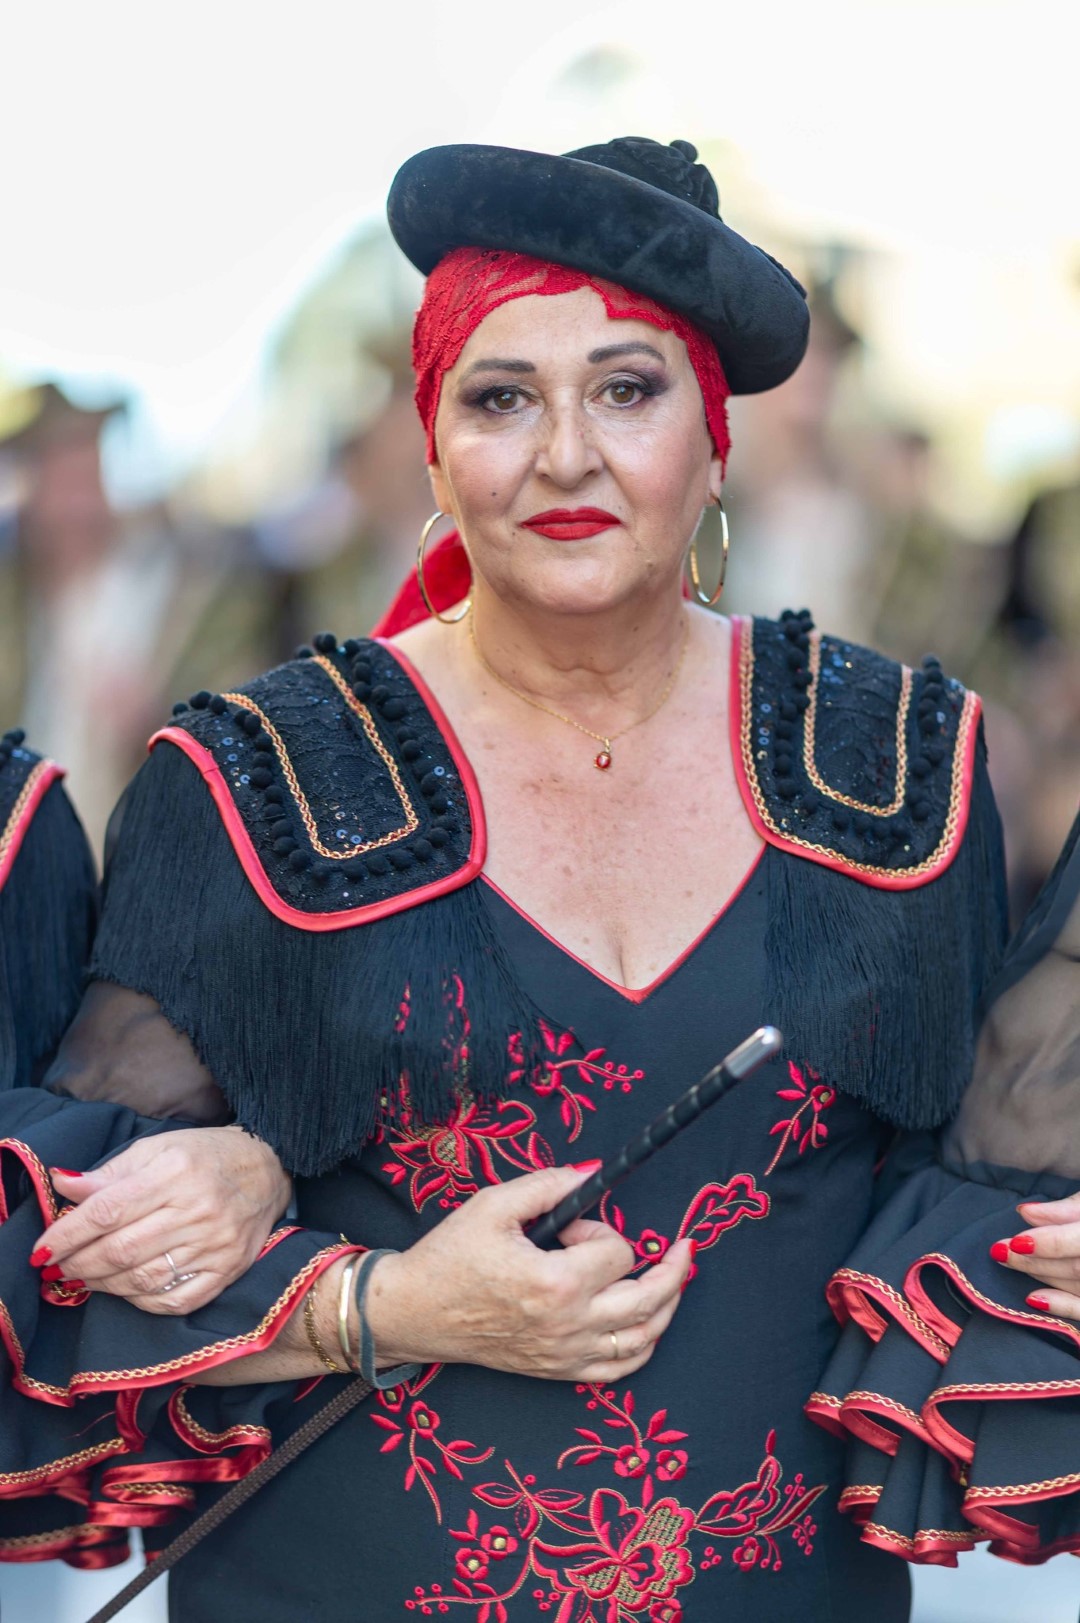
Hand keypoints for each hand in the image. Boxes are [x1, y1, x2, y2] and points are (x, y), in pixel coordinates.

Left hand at [31, 1127, 292, 1314]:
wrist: (269, 1167)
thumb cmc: (206, 1155)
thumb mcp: (158, 1148)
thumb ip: (109, 1173)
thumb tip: (61, 1186)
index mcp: (176, 1172)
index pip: (109, 1211)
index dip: (68, 1234)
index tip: (42, 1250)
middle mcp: (198, 1210)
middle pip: (121, 1250)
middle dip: (79, 1264)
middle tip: (57, 1268)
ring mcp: (216, 1245)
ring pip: (143, 1280)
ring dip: (103, 1285)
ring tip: (85, 1278)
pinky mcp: (227, 1271)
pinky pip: (174, 1300)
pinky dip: (140, 1301)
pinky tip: (125, 1289)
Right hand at [365, 1163, 692, 1382]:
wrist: (414, 1312)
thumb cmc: (449, 1256)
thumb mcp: (493, 1205)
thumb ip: (549, 1185)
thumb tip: (594, 1172)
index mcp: (554, 1283)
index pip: (618, 1252)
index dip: (604, 1229)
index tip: (572, 1226)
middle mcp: (567, 1325)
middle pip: (648, 1300)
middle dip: (675, 1269)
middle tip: (683, 1248)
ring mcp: (564, 1354)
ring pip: (643, 1339)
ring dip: (667, 1307)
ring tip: (674, 1280)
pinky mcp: (556, 1371)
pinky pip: (617, 1370)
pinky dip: (642, 1348)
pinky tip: (646, 1326)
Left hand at [991, 1191, 1079, 1320]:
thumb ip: (1068, 1208)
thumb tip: (1026, 1212)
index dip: (1050, 1242)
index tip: (1016, 1240)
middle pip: (1077, 1267)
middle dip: (1035, 1259)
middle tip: (1000, 1250)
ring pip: (1078, 1285)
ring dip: (1041, 1276)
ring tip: (1011, 1262)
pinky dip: (1062, 1307)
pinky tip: (1033, 1298)